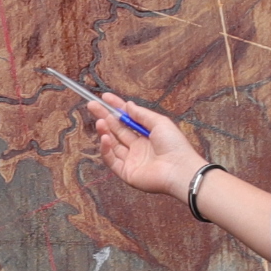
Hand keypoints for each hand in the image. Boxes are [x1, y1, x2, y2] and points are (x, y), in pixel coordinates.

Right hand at [85, 91, 205, 201]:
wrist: (179, 169)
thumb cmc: (174, 145)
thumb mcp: (159, 123)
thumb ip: (141, 114)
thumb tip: (128, 104)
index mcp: (147, 136)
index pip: (127, 120)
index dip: (116, 108)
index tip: (104, 97)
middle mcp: (138, 148)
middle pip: (117, 130)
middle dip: (104, 117)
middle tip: (92, 105)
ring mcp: (131, 160)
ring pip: (113, 144)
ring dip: (105, 131)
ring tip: (100, 121)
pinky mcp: (126, 173)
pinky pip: (111, 160)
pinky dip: (106, 149)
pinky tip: (105, 138)